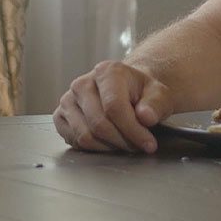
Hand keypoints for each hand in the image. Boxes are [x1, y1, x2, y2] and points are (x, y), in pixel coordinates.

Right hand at [54, 61, 172, 153]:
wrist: (128, 91)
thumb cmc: (142, 93)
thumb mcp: (160, 94)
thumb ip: (156, 104)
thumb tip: (145, 116)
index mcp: (106, 72)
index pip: (114, 107)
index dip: (133, 131)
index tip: (148, 144)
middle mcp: (82, 83)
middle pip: (99, 124)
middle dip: (123, 141)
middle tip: (138, 145)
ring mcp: (68, 100)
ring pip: (85, 136)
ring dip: (109, 147)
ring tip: (124, 141)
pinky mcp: (60, 116)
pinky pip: (74, 141)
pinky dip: (94, 148)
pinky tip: (108, 141)